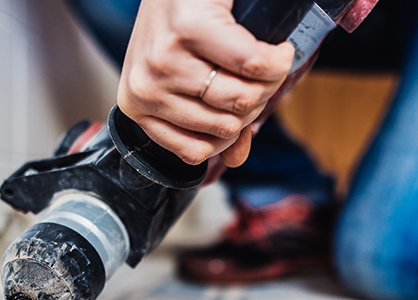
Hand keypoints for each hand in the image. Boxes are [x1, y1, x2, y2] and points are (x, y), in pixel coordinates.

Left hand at [117, 0, 293, 167]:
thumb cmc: (185, 21)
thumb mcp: (190, 76)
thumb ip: (213, 120)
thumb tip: (236, 159)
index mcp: (139, 106)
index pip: (198, 151)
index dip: (233, 130)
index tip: (243, 100)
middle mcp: (145, 87)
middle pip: (226, 126)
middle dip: (257, 101)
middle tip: (261, 73)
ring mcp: (163, 59)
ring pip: (242, 98)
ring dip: (271, 80)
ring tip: (268, 59)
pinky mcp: (189, 29)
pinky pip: (253, 65)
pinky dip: (277, 59)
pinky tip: (278, 49)